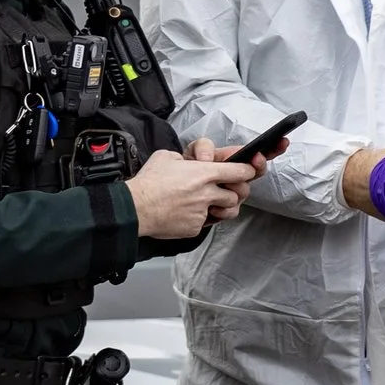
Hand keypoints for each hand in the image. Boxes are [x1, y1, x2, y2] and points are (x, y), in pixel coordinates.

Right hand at [128, 147, 258, 237]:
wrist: (135, 208)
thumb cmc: (149, 182)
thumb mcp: (167, 157)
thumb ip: (186, 158)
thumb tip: (190, 161)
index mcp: (203, 173)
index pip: (239, 171)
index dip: (248, 170)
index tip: (249, 171)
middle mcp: (207, 193)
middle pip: (238, 194)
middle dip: (235, 192)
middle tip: (227, 190)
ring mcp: (202, 212)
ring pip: (228, 211)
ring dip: (223, 206)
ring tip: (211, 203)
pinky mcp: (195, 227)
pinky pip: (206, 223)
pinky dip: (200, 219)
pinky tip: (188, 213)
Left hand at [185, 137, 267, 222]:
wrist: (177, 194)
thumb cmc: (187, 171)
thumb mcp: (193, 151)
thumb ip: (203, 147)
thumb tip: (207, 159)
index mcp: (232, 161)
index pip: (257, 154)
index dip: (273, 149)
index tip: (279, 144)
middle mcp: (237, 177)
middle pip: (257, 172)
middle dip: (256, 167)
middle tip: (251, 164)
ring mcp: (233, 194)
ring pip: (244, 192)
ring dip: (232, 189)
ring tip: (216, 187)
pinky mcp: (225, 210)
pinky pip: (232, 210)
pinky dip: (221, 209)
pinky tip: (211, 207)